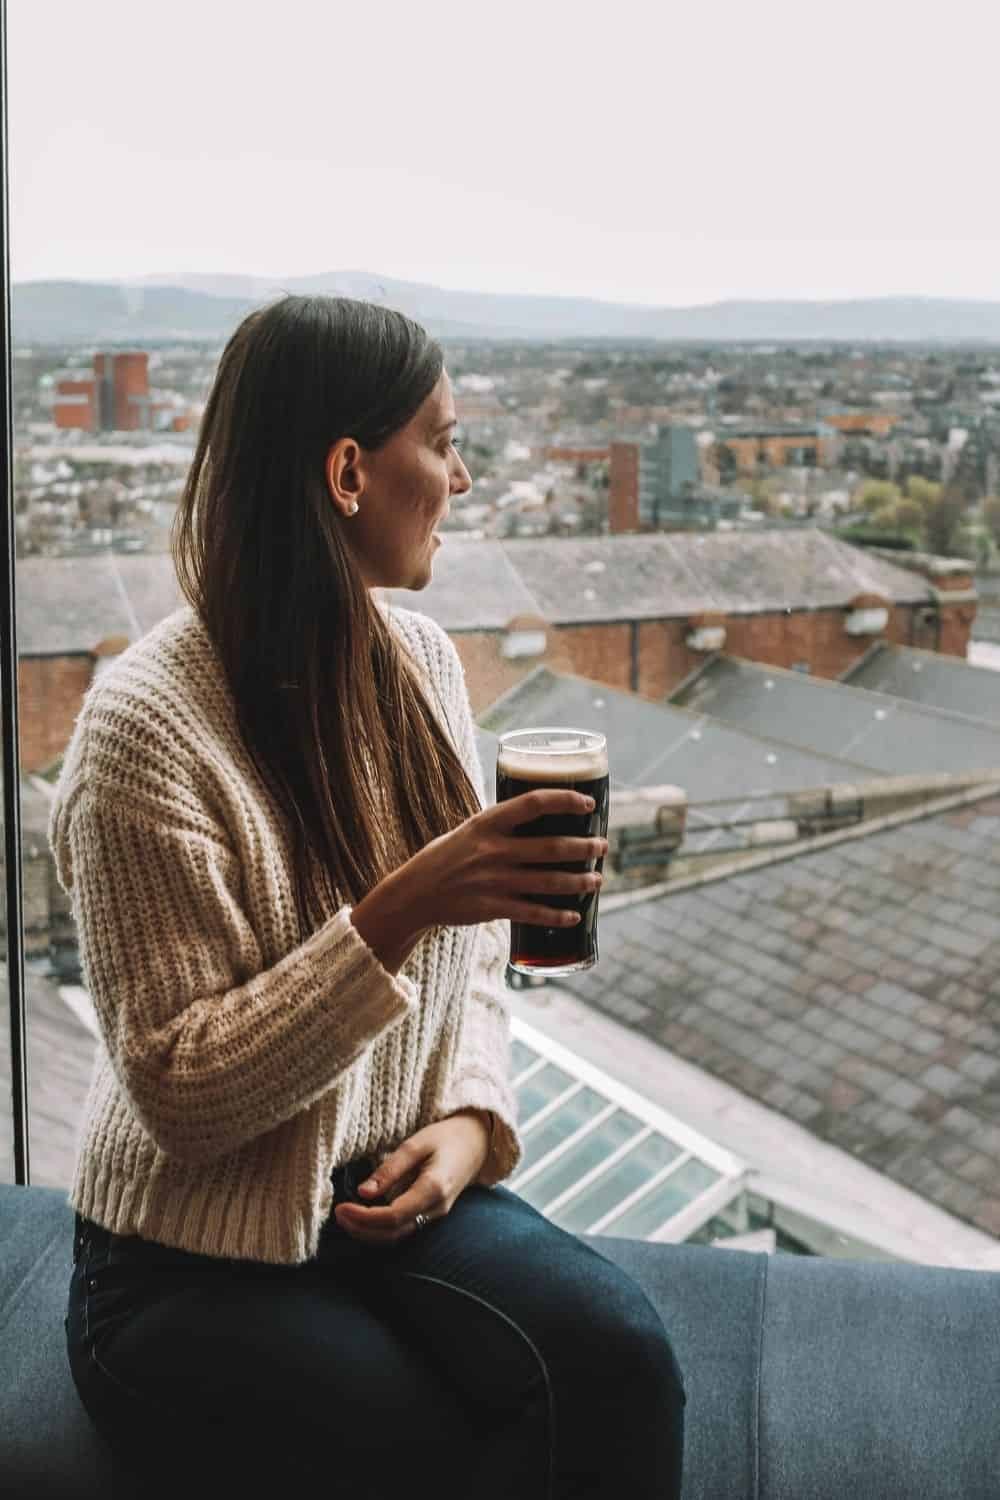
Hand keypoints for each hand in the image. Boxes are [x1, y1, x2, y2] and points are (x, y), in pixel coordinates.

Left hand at [333, 1112, 490, 1245]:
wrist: (478, 1142)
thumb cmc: (447, 1137)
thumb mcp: (416, 1144)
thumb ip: (390, 1169)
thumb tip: (363, 1192)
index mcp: (433, 1189)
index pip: (393, 1216)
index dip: (364, 1217)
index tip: (341, 1207)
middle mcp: (436, 1209)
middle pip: (393, 1233)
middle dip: (361, 1229)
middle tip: (338, 1213)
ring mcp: (435, 1215)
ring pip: (397, 1236)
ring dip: (369, 1232)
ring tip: (345, 1216)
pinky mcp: (431, 1214)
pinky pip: (403, 1229)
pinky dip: (381, 1228)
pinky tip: (364, 1216)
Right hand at [352, 789, 607, 971]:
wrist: (414, 894)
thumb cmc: (445, 857)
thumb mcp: (469, 831)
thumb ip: (501, 826)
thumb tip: (540, 816)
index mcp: (487, 824)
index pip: (533, 804)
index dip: (565, 800)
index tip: (588, 803)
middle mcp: (493, 850)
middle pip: (551, 847)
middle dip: (584, 847)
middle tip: (603, 846)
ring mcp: (494, 881)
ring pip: (549, 881)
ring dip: (580, 881)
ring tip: (597, 880)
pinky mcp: (492, 908)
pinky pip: (533, 913)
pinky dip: (558, 915)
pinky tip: (574, 915)